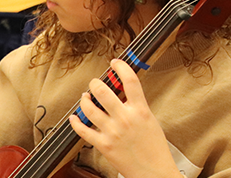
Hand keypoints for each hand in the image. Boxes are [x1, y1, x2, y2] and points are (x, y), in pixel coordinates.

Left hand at [69, 59, 178, 177]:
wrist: (154, 172)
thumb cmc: (155, 149)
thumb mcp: (151, 121)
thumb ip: (137, 106)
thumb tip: (123, 92)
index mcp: (140, 110)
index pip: (130, 80)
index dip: (121, 67)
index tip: (115, 62)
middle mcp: (125, 118)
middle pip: (102, 90)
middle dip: (95, 83)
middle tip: (95, 83)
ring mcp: (112, 131)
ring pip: (89, 108)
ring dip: (84, 100)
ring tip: (85, 98)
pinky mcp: (103, 145)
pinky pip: (83, 130)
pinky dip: (76, 122)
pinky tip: (74, 117)